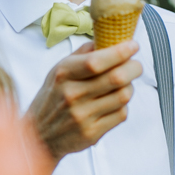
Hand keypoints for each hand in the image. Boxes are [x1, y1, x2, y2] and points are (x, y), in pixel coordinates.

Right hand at [24, 40, 141, 160]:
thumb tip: (107, 39)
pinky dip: (123, 106)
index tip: (133, 45)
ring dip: (129, 87)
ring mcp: (83, 116)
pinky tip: (114, 103)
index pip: (97, 61)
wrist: (38, 136)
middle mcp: (72, 95)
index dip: (120, 52)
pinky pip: (121, 114)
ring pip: (123, 96)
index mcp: (64, 74)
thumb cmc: (52, 99)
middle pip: (116, 78)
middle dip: (134, 68)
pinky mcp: (92, 133)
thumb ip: (82, 54)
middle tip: (136, 65)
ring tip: (124, 84)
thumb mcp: (58, 71)